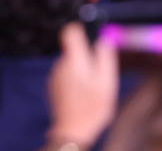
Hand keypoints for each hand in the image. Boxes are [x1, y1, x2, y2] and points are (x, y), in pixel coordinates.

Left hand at [46, 21, 118, 147]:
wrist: (72, 131)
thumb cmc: (91, 109)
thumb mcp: (106, 83)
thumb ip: (104, 58)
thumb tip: (104, 39)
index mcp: (74, 60)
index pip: (70, 31)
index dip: (81, 29)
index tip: (92, 38)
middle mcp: (61, 64)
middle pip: (74, 49)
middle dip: (88, 57)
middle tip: (100, 76)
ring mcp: (56, 75)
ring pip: (72, 63)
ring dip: (83, 70)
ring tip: (93, 89)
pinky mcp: (55, 85)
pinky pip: (68, 74)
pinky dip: (77, 80)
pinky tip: (84, 96)